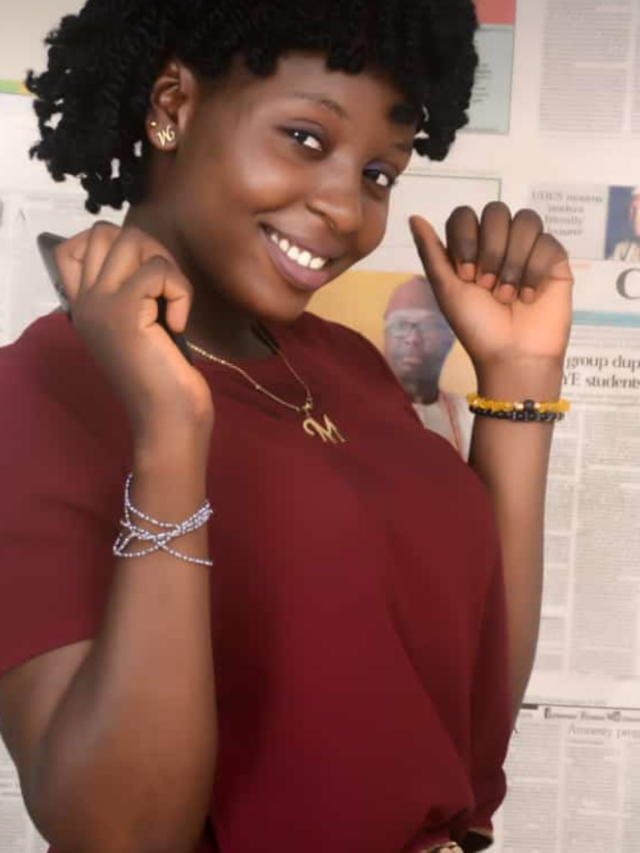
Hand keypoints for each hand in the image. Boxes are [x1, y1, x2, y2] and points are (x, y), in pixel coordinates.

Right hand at [54, 223, 213, 444]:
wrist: (167, 420)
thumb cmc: (162, 381)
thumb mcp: (142, 330)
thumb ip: (134, 297)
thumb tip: (149, 260)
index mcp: (84, 308)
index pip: (73, 248)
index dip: (113, 246)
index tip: (144, 278)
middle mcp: (85, 303)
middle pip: (104, 233)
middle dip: (147, 248)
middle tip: (164, 288)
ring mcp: (100, 305)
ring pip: (131, 241)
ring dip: (165, 265)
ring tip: (172, 303)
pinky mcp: (123, 312)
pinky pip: (158, 270)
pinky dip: (180, 291)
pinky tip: (177, 323)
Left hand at [410, 202, 573, 395]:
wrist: (510, 355)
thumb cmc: (476, 326)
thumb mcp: (446, 289)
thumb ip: (431, 252)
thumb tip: (413, 216)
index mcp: (471, 247)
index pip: (465, 215)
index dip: (465, 239)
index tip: (465, 275)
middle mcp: (500, 243)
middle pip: (496, 211)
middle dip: (490, 250)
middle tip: (487, 286)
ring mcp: (528, 249)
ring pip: (526, 221)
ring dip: (513, 261)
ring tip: (508, 296)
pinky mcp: (555, 260)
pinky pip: (548, 243)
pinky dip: (535, 271)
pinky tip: (529, 296)